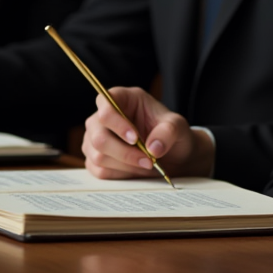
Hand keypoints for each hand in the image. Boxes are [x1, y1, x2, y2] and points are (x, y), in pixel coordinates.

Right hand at [81, 87, 214, 180]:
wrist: (172, 154)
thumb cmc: (171, 133)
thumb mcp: (177, 126)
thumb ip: (168, 132)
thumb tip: (153, 148)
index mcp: (122, 98)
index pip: (105, 104)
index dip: (116, 122)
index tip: (135, 138)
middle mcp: (103, 117)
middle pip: (99, 136)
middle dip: (124, 152)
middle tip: (148, 159)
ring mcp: (95, 138)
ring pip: (98, 156)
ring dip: (125, 165)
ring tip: (146, 164)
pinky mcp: (95, 158)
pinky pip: (99, 171)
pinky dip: (120, 174)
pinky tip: (136, 169)